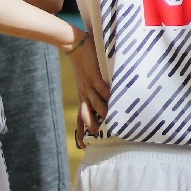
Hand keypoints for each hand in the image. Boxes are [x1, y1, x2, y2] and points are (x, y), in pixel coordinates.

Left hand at [66, 33, 109, 148]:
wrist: (74, 45)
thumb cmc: (83, 60)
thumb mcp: (86, 78)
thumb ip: (95, 87)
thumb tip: (107, 94)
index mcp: (83, 95)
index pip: (81, 117)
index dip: (81, 131)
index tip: (82, 146)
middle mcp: (85, 94)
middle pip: (86, 115)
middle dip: (91, 127)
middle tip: (97, 138)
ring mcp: (89, 86)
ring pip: (96, 105)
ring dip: (102, 114)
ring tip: (110, 123)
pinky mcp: (95, 77)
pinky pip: (102, 89)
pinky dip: (109, 96)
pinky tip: (115, 101)